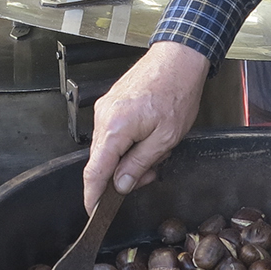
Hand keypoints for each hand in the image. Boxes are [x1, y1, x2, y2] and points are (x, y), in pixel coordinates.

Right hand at [82, 40, 208, 210]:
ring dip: (128, 156)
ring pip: (109, 146)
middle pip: (102, 160)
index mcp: (115, 127)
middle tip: (150, 173)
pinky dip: (127, 142)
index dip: (92, 195)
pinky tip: (149, 137)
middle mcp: (104, 116)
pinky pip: (113, 131)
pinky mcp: (111, 102)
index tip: (92, 210)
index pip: (95, 171)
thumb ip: (139, 164)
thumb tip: (121, 185)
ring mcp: (105, 107)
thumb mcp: (165, 139)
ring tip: (156, 150)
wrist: (178, 59)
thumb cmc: (176, 93)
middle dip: (123, 174)